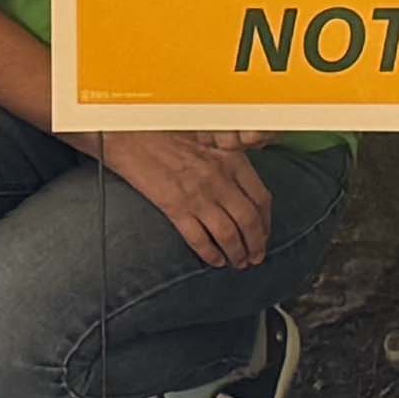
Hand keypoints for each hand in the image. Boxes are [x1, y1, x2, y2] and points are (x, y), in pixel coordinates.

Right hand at [100, 130, 272, 268]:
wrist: (132, 137)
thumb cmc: (167, 135)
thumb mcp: (209, 140)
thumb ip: (229, 160)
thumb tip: (245, 187)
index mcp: (231, 160)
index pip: (261, 198)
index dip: (266, 222)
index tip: (264, 234)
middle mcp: (219, 178)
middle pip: (249, 220)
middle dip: (256, 244)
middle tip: (256, 257)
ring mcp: (198, 195)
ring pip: (229, 234)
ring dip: (237, 253)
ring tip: (239, 263)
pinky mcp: (175, 208)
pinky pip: (199, 239)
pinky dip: (210, 254)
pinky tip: (214, 261)